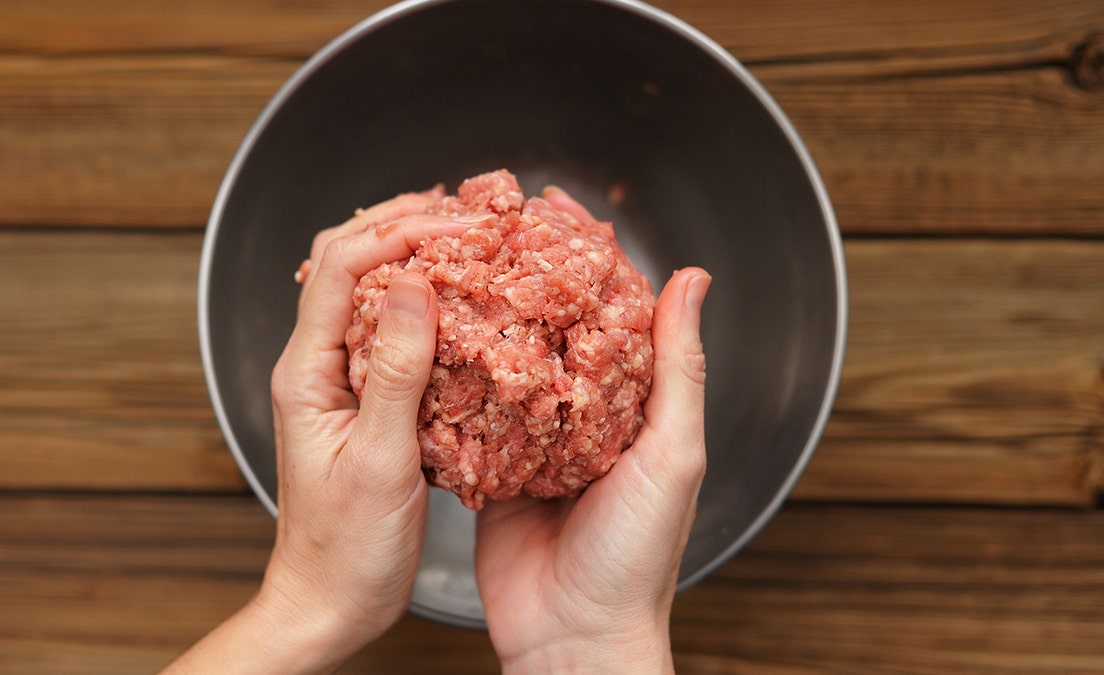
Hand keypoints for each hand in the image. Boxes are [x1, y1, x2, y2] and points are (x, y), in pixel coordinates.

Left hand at [165, 190, 473, 673]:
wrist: (328, 604)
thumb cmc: (345, 550)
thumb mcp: (379, 461)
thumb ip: (395, 373)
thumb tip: (413, 288)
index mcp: (306, 373)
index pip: (340, 268)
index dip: (396, 232)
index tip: (457, 225)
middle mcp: (316, 366)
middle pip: (345, 263)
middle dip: (400, 225)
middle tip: (462, 213)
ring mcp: (338, 381)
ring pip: (366, 291)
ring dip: (411, 257)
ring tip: (463, 240)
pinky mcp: (363, 401)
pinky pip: (389, 333)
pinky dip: (423, 305)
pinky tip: (459, 305)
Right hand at [474, 187, 710, 673]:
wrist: (575, 642)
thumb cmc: (637, 558)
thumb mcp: (673, 454)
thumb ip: (678, 368)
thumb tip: (693, 280)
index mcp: (632, 408)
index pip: (610, 315)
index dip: (585, 262)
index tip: (554, 212)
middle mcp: (581, 418)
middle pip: (548, 332)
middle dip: (518, 281)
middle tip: (483, 233)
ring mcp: (532, 443)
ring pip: (502, 368)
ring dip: (478, 324)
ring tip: (447, 272)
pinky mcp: (490, 472)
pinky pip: (466, 418)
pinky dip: (448, 383)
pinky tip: (423, 344)